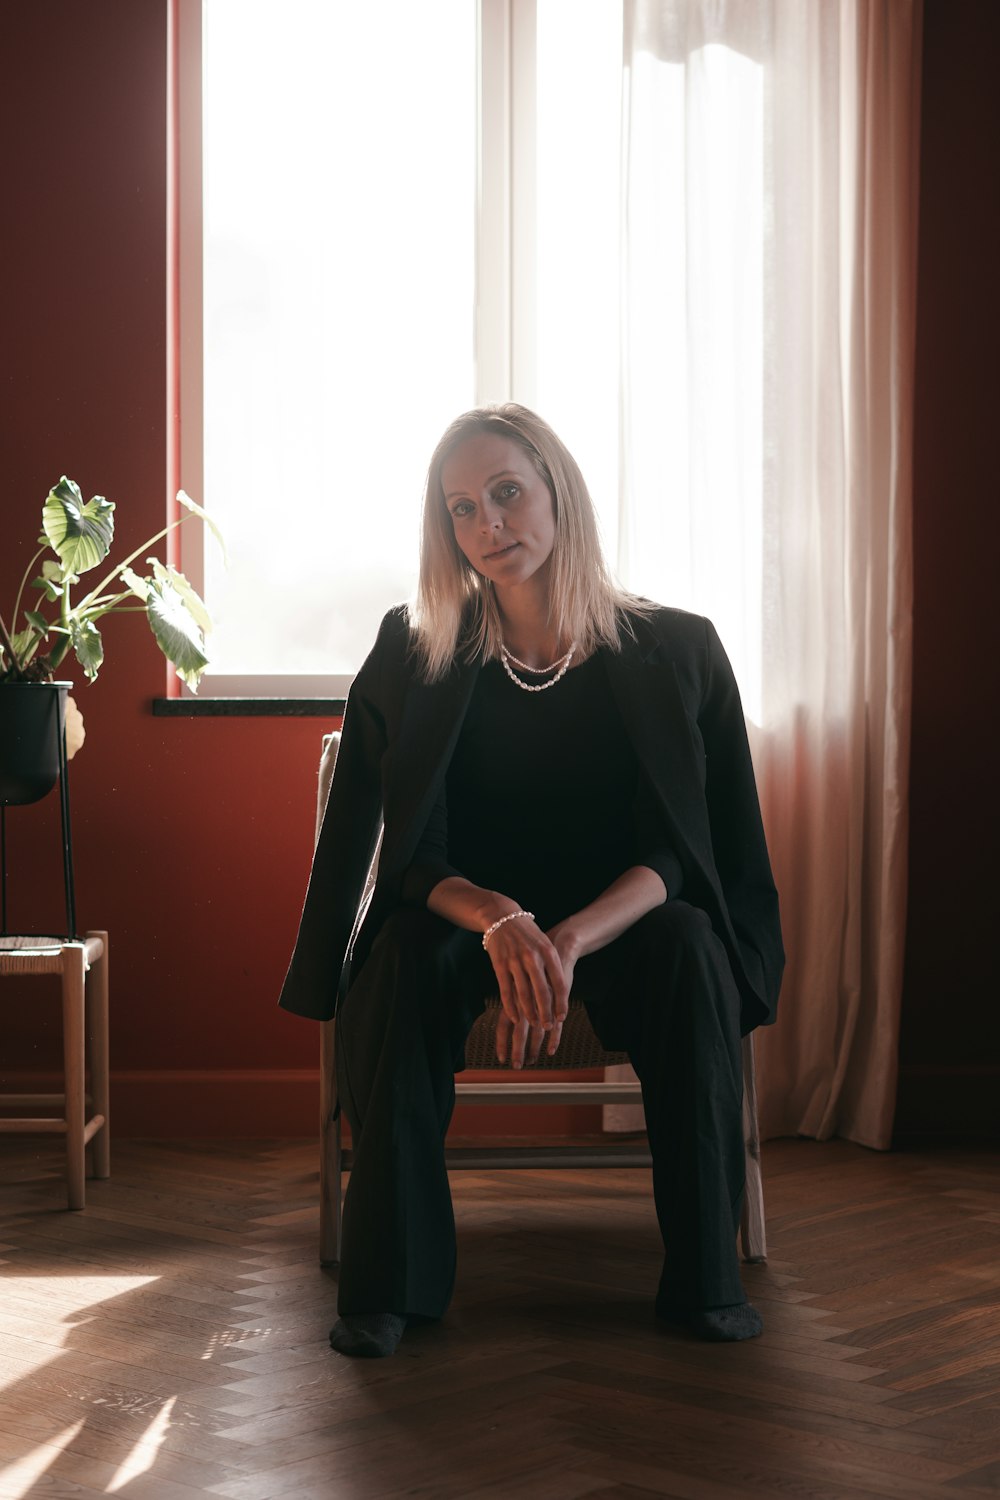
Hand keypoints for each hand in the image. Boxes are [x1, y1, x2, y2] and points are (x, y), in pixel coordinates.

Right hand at [485, 914, 567, 1067]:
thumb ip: (551, 965)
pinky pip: (506, 990)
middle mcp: (532, 956)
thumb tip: (559, 993)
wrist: (503, 916)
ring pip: (524, 994)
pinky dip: (511, 1007)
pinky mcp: (500, 965)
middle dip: (546, 1013)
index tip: (562, 1017)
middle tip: (548, 1027)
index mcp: (548, 951)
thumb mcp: (545, 944)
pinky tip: (516, 1017)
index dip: (561, 1003)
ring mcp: (515, 961)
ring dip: (529, 1012)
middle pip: (542, 991)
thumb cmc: (528, 934)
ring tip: (534, 1024)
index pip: (558, 982)